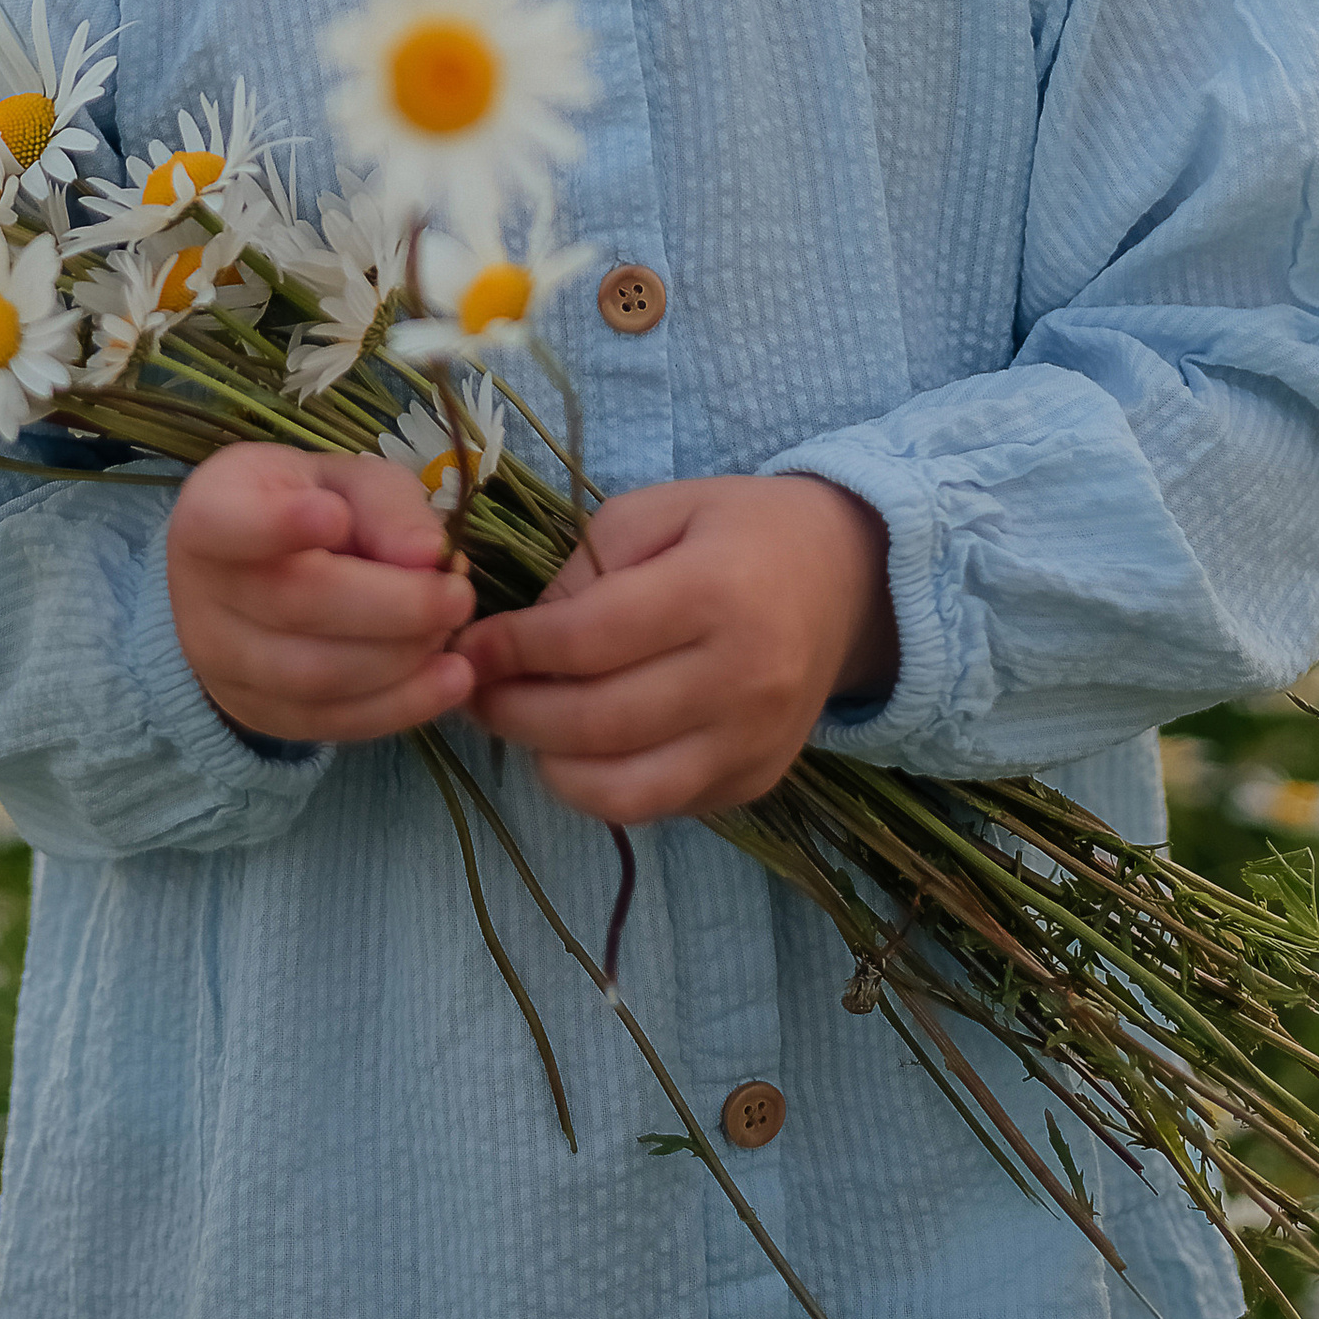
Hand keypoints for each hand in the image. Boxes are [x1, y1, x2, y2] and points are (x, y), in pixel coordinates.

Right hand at [167, 441, 475, 746]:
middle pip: (294, 605)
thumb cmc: (304, 508)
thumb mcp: (342, 481)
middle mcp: (200, 595)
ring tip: (453, 632)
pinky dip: (400, 706)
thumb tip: (429, 556)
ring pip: (315, 676)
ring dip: (401, 659)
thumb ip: (385, 505)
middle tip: (458, 594)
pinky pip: (331, 723)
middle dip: (392, 606)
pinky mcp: (260, 715)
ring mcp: (222, 667)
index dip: (277, 524)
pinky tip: (450, 680)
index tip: (334, 516)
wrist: (251, 579)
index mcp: (211, 514)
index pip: (226, 523)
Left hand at [457, 475, 895, 823]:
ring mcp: (753, 742)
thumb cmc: (740, 530)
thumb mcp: (659, 510)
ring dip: (550, 766)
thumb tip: (526, 637)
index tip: (470, 645)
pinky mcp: (756, 782)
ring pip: (625, 790)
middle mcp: (742, 677)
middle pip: (599, 722)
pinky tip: (576, 749)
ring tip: (520, 728)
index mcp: (715, 591)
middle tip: (474, 694)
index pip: (589, 639)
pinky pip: (660, 808)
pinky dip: (602, 788)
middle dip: (515, 713)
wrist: (847, 578)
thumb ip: (587, 567)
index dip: (515, 649)